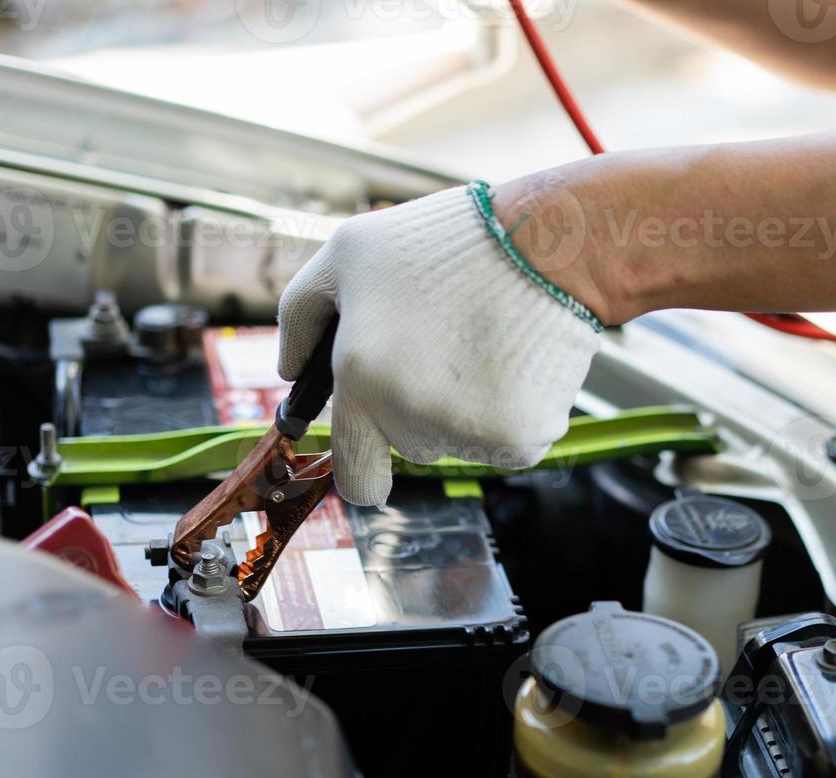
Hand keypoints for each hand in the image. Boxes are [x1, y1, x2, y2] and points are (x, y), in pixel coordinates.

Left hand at [277, 184, 601, 505]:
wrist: (547, 241)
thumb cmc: (446, 241)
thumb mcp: (347, 252)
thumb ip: (300, 315)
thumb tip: (288, 370)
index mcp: (360, 377)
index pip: (356, 477)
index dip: (365, 467)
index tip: (377, 450)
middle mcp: (410, 417)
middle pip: (412, 447)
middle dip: (420, 408)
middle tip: (445, 345)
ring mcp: (468, 433)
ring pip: (461, 442)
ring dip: (467, 407)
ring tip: (484, 342)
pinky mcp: (521, 437)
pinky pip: (508, 442)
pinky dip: (512, 410)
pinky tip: (515, 360)